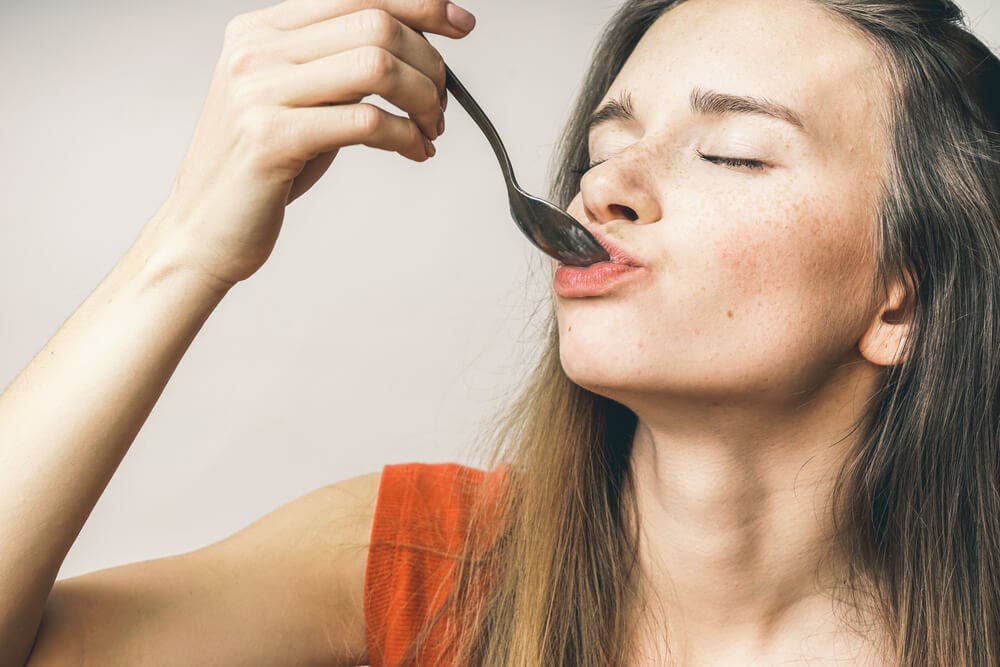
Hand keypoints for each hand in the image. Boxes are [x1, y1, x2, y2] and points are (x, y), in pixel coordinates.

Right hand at [158, 0, 475, 286]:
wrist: (202, 231)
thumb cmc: (262, 168)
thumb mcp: (298, 101)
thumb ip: (340, 68)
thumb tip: (418, 53)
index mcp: (261, 29)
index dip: (420, 4)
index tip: (461, 24)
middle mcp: (255, 49)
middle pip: (376, 24)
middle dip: (428, 65)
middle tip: (439, 107)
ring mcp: (259, 92)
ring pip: (376, 65)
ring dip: (422, 100)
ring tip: (428, 130)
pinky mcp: (271, 139)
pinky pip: (366, 121)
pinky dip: (406, 136)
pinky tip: (415, 151)